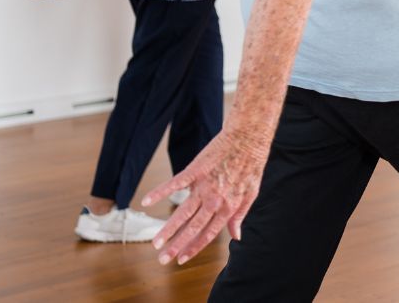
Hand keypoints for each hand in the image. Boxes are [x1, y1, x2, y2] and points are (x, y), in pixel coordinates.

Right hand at [143, 128, 271, 264]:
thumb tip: (237, 236)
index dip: (194, 248)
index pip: (208, 234)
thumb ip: (239, 216)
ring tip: (155, 243)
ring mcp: (203, 186)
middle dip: (176, 246)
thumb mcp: (251, 194)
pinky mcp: (195, 171)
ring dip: (168, 229)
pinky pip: (174, 184)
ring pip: (182, 212)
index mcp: (228, 207)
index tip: (181, 260)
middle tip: (162, 259)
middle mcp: (214, 200)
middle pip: (192, 228)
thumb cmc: (251, 166)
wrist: (248, 138)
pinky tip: (147, 202)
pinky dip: (160, 193)